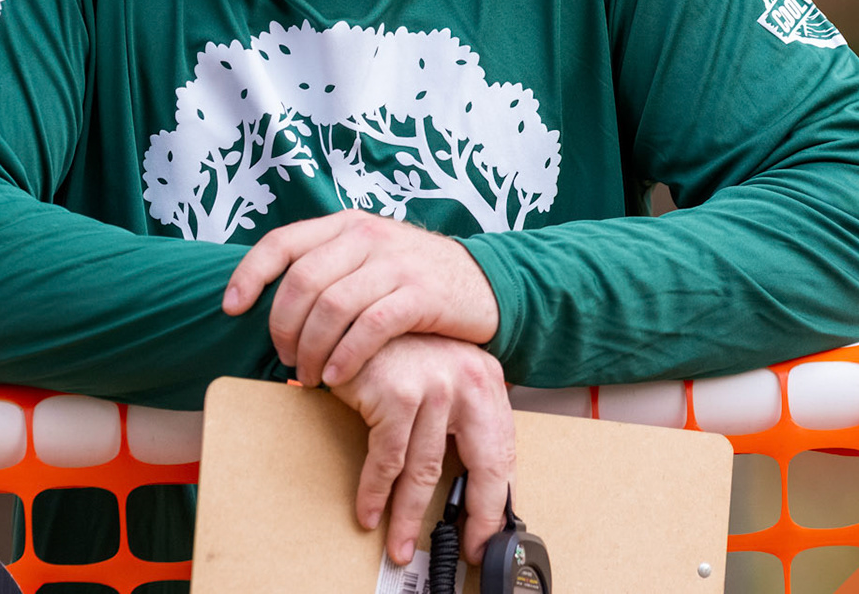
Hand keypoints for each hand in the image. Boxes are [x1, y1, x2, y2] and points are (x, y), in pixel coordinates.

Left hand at [222, 211, 499, 387]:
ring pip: (332, 307)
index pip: (281, 242)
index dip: (249, 275)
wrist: (485, 282)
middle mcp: (366, 236)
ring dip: (313, 349)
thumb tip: (266, 299)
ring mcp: (395, 263)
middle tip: (285, 359)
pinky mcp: (421, 294)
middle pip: (301, 282)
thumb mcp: (368, 257)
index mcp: (345, 225)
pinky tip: (339, 378)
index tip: (232, 308)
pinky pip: (370, 326)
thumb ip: (327, 266)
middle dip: (283, 328)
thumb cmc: (413, 279)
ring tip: (310, 376)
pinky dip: (347, 356)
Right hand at [331, 333, 514, 566]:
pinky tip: (369, 511)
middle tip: (458, 549)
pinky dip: (375, 492)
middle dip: (471, 518)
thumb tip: (466, 479)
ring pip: (425, 471)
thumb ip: (457, 417)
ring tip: (399, 544)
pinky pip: (387, 459)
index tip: (484, 534)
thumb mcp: (439, 373)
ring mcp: (434, 385)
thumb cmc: (396, 344)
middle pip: (480, 467)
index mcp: (485, 378)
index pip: (502, 454)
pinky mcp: (397, 393)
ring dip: (407, 516)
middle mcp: (467, 380)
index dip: (494, 502)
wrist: (357, 309)